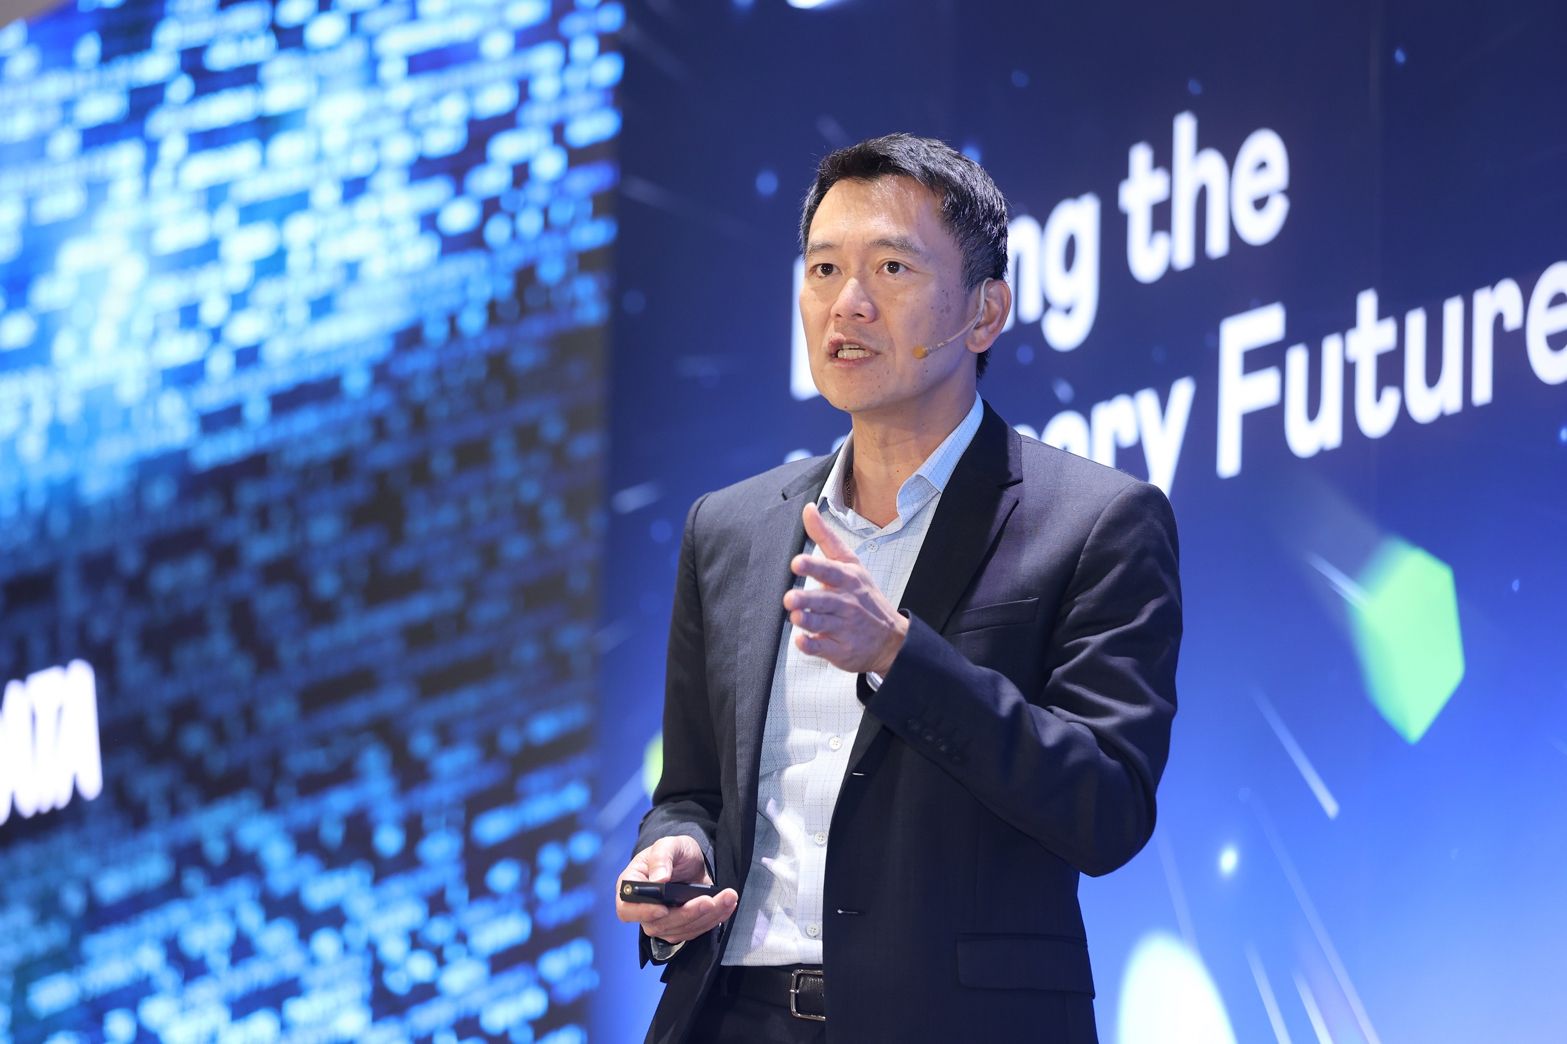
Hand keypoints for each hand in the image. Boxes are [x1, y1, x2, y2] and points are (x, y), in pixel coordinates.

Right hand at [615, 835, 737, 944]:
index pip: (626, 909)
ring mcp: (661, 921)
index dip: (643, 912)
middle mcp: (643, 908)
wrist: (691, 861)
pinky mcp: (679, 927)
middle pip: (658, 925)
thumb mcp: (669, 844)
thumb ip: (661, 857)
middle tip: (708, 901)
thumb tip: (659, 879)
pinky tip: (727, 905)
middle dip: (687, 914)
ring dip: (706, 917)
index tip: (663, 908)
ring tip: (727, 898)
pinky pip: (694, 931)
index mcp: (632, 886)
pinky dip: (713, 920)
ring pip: (680, 931)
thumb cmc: (674, 851)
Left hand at [785, 502, 908, 675]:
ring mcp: (844, 627)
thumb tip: (807, 509)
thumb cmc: (865, 597)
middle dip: (806, 600)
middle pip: (823, 600)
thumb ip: (826, 537)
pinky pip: (822, 648)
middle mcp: (846, 603)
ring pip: (821, 624)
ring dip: (807, 621)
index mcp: (848, 579)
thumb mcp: (851, 563)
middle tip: (790, 598)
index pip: (830, 570)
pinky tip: (802, 641)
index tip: (797, 563)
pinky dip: (811, 645)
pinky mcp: (840, 649)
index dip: (813, 566)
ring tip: (796, 617)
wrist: (891, 639)